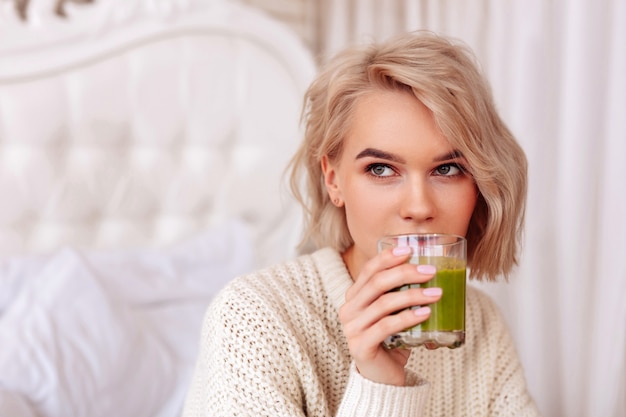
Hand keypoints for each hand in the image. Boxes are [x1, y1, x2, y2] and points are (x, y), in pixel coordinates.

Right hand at [338, 246, 441, 385]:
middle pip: (377, 283)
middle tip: (430, 272)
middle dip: (406, 273)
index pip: (368, 270)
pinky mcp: (362, 346)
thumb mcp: (392, 313)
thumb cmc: (390, 340)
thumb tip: (429, 272)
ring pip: (384, 304)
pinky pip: (387, 326)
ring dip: (413, 295)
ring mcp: (352, 329)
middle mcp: (349, 310)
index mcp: (354, 297)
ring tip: (436, 294)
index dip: (387, 258)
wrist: (382, 378)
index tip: (409, 250)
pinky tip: (426, 313)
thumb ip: (399, 294)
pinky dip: (408, 317)